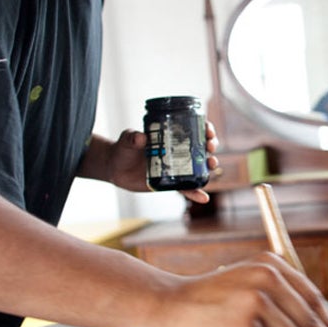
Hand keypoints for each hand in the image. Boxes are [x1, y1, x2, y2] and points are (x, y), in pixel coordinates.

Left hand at [88, 121, 219, 202]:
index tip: (208, 131)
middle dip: (211, 145)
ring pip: (198, 167)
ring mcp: (176, 167)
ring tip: (212, 165)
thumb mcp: (127, 140)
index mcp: (170, 136)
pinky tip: (204, 198)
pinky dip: (195, 193)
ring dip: (209, 166)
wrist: (115, 169)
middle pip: (201, 147)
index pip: (193, 129)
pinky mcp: (171, 183)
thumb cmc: (123, 149)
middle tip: (210, 147)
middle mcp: (177, 151)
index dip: (205, 129)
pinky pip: (186, 188)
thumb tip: (140, 137)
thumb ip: (132, 138)